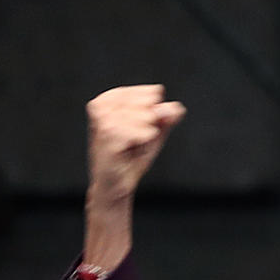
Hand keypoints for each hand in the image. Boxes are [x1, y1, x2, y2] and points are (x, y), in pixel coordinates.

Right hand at [86, 84, 185, 207]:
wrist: (117, 186)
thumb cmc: (130, 160)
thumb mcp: (153, 135)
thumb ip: (165, 119)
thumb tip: (176, 108)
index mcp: (110, 100)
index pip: (148, 93)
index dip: (155, 114)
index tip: (143, 130)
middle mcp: (102, 106)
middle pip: (146, 102)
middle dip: (150, 123)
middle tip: (138, 140)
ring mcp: (102, 119)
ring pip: (142, 115)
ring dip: (146, 133)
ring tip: (135, 145)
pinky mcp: (105, 134)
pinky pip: (136, 130)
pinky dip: (142, 139)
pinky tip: (136, 146)